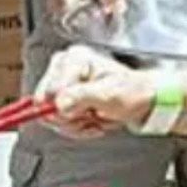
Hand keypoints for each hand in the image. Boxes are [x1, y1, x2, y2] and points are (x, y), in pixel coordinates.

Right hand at [35, 44, 153, 138]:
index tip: (87, 111)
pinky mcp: (60, 101)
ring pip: (50, 117)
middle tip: (92, 116)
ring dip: (75, 124)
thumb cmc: (131, 92)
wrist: (140, 102)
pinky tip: (91, 121)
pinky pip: (57, 123)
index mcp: (74, 59)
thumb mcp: (110, 93)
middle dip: (71, 117)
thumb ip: (83, 97)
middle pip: (45, 105)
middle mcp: (63, 69)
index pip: (52, 90)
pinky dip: (76, 128)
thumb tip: (60, 104)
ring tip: (95, 117)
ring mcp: (60, 85)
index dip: (68, 107)